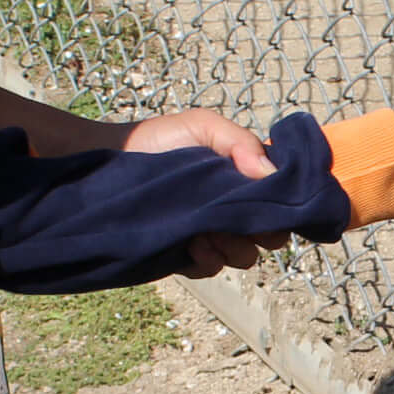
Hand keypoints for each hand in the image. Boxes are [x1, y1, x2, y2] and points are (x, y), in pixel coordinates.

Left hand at [122, 106, 287, 273]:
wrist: (112, 162)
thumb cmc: (159, 140)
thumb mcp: (202, 126)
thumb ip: (241, 142)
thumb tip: (272, 174)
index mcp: (244, 181)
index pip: (281, 202)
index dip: (281, 205)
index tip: (264, 200)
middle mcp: (233, 210)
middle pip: (271, 235)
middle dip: (258, 230)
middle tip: (233, 218)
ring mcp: (213, 235)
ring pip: (245, 255)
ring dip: (232, 246)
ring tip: (206, 230)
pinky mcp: (189, 256)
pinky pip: (213, 268)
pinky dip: (208, 259)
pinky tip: (192, 244)